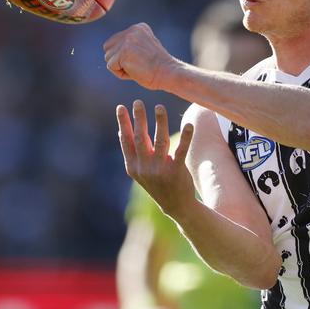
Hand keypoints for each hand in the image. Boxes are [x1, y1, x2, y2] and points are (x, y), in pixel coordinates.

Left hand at [104, 23, 177, 89]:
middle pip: (108, 48)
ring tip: (137, 67)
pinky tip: (135, 71)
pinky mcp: (124, 53)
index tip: (142, 59)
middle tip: (138, 64)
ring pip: (108, 57)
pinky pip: (111, 67)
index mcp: (139, 27)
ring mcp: (127, 41)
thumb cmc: (158, 67)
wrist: (168, 73)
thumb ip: (131, 44)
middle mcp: (132, 31)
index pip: (116, 42)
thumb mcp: (145, 48)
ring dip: (120, 67)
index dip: (125, 56)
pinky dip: (120, 73)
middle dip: (118, 60)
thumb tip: (110, 52)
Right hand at [117, 100, 195, 217]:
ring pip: (160, 141)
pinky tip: (189, 125)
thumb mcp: (140, 171)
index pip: (126, 141)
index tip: (121, 107)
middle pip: (140, 139)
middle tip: (138, 102)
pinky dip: (185, 137)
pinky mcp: (176, 171)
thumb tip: (120, 132)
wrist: (176, 205)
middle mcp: (144, 168)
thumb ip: (132, 153)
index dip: (123, 123)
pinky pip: (181, 151)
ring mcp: (159, 170)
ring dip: (160, 122)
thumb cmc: (157, 183)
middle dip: (138, 119)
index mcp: (132, 167)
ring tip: (159, 107)